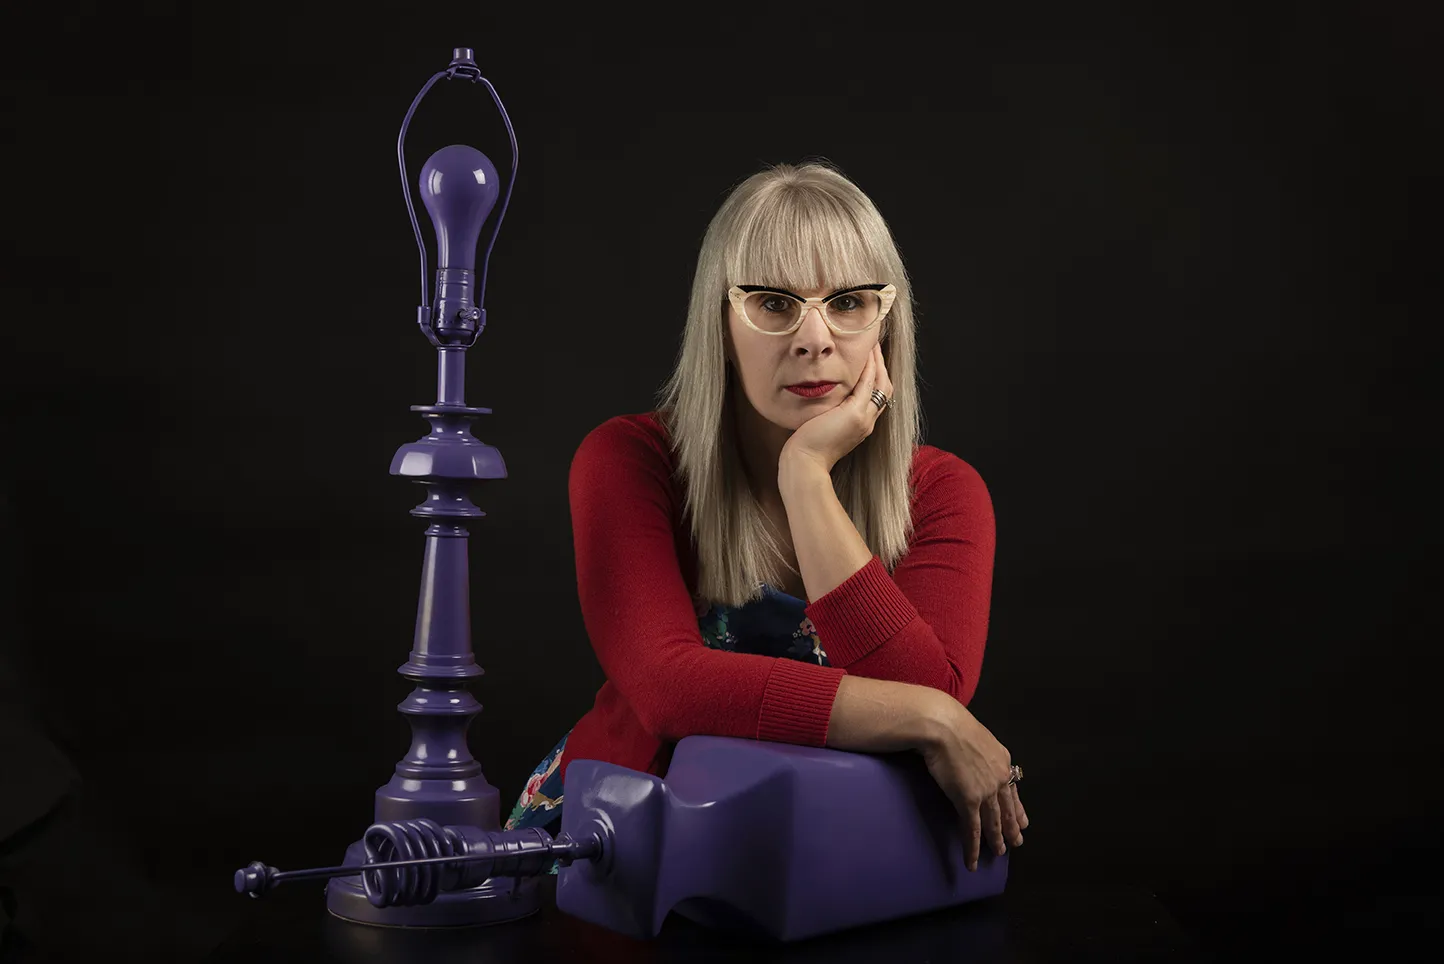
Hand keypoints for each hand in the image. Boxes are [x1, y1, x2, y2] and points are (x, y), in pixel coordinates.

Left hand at [779, 342, 893, 473]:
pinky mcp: (855, 414)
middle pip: (885, 389)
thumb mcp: (822, 426)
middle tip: (875, 347)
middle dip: (881, 366)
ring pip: (880, 384)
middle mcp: (867, 422)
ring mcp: (864, 419)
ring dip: (878, 362)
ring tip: (872, 344)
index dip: (876, 377)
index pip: (876, 396)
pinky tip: (866, 353)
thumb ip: (828, 413)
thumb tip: (822, 400)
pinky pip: (868, 384)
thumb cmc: (806, 448)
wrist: (805, 463)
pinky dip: (869, 367)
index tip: (870, 360)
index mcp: (861, 426)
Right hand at [917, 699, 1023, 870]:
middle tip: (1017, 842)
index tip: (1023, 821)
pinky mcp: (969, 801)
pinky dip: (973, 848)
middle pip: (1008, 809)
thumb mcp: (975, 735)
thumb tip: (973, 755)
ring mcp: (986, 792)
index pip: (1013, 790)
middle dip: (1012, 828)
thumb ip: (979, 750)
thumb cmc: (952, 724)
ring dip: (996, 839)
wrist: (943, 726)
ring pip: (994, 822)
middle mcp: (1000, 778)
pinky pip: (972, 830)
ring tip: (999, 852)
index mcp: (1003, 761)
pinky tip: (972, 861)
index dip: (1018, 808)